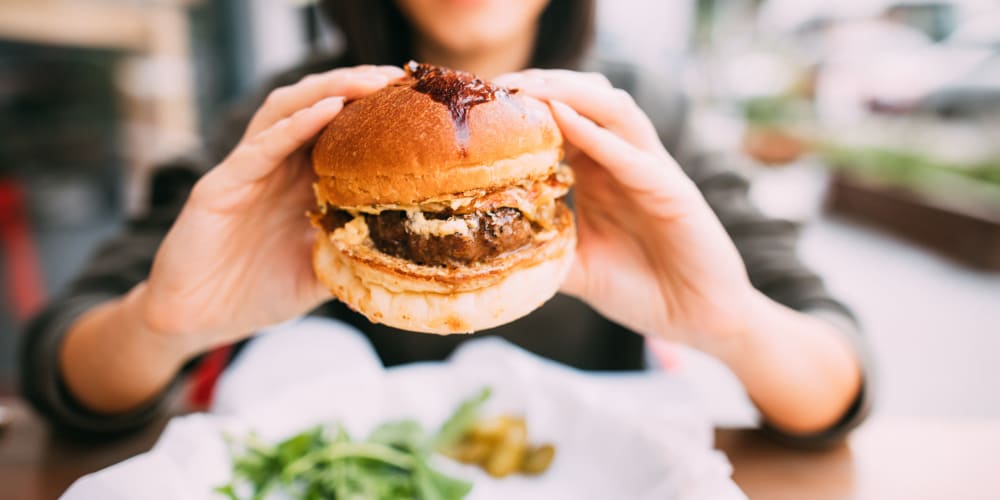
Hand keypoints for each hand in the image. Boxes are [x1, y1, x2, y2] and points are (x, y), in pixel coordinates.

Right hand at [140, 65, 403, 354]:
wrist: (196, 322)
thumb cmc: (255, 294)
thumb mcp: (320, 272)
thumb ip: (353, 254)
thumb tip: (407, 252)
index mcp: (300, 182)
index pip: (339, 131)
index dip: (374, 112)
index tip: (415, 100)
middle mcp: (275, 167)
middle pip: (316, 107)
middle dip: (355, 87)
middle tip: (397, 77)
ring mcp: (246, 172)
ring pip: (286, 111)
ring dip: (327, 90)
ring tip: (366, 81)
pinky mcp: (220, 186)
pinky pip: (260, 148)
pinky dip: (293, 125)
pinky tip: (325, 110)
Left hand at [495, 70, 761, 353]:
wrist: (699, 320)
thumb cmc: (642, 290)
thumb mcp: (577, 269)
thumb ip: (543, 252)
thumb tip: (489, 254)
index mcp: (601, 173)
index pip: (563, 120)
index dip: (526, 107)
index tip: (482, 105)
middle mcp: (626, 162)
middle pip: (586, 99)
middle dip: (542, 85)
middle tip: (497, 86)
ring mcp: (652, 171)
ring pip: (613, 109)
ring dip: (569, 92)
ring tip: (527, 89)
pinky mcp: (674, 191)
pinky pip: (633, 156)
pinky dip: (597, 135)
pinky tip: (563, 119)